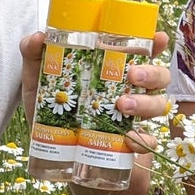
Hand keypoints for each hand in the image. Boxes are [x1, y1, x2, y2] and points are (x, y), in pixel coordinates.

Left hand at [18, 29, 173, 147]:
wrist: (59, 157)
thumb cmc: (53, 113)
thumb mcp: (38, 84)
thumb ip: (35, 57)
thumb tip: (38, 36)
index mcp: (115, 71)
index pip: (143, 52)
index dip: (156, 43)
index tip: (158, 37)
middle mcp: (131, 91)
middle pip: (159, 76)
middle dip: (152, 73)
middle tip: (132, 75)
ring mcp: (135, 118)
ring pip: (159, 104)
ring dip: (146, 103)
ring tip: (123, 105)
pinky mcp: (132, 144)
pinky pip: (148, 141)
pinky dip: (143, 140)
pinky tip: (130, 139)